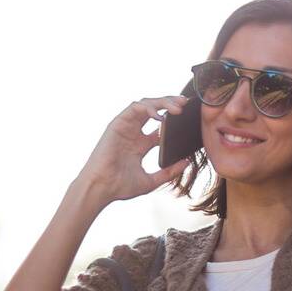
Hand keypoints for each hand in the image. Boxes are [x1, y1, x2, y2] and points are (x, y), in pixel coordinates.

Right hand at [74, 95, 192, 204]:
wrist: (101, 188)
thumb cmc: (120, 187)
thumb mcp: (151, 181)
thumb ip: (168, 172)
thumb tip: (187, 163)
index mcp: (140, 144)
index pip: (160, 127)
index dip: (175, 121)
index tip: (190, 119)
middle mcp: (133, 133)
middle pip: (155, 111)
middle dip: (170, 104)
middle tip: (185, 103)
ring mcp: (125, 127)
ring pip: (146, 105)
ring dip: (162, 102)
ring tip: (178, 107)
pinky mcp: (117, 124)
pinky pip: (134, 108)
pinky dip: (148, 108)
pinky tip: (160, 116)